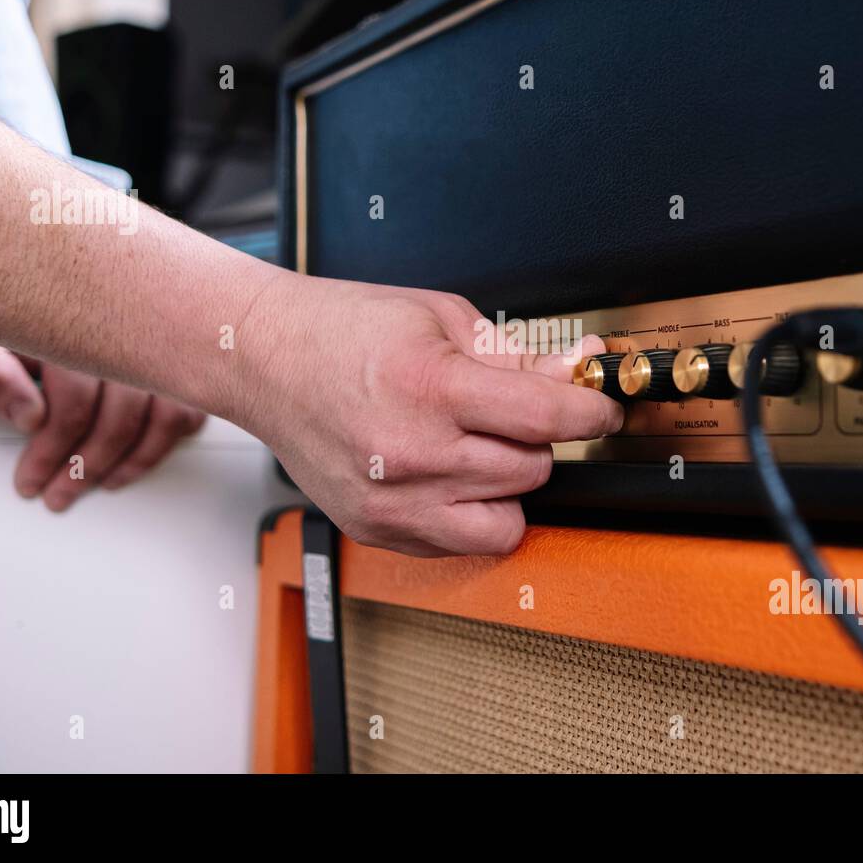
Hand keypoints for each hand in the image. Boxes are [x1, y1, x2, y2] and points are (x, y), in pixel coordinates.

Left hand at [0, 333, 205, 509]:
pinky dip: (168, 437)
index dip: (53, 450)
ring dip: (134, 460)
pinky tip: (139, 454)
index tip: (32, 479)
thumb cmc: (15, 315)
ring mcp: (159, 343)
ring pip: (166, 415)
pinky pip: (189, 405)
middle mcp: (128, 329)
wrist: (37, 286)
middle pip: (122, 416)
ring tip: (104, 482)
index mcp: (75, 321)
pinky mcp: (176, 357)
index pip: (76, 402)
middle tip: (60, 493)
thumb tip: (29, 417)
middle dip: (88, 467)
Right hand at [236, 275, 622, 556]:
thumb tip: (578, 371)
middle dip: (536, 439)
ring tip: (475, 444)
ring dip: (507, 482)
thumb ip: (518, 355)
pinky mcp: (378, 531)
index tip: (600, 409)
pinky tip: (446, 473)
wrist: (263, 359)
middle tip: (509, 412)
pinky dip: (471, 512)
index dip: (589, 412)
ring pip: (507, 518)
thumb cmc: (343, 330)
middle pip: (532, 469)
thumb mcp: (441, 319)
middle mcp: (411, 454)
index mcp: (430, 387)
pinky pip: (463, 542)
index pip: (547, 419)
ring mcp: (392, 502)